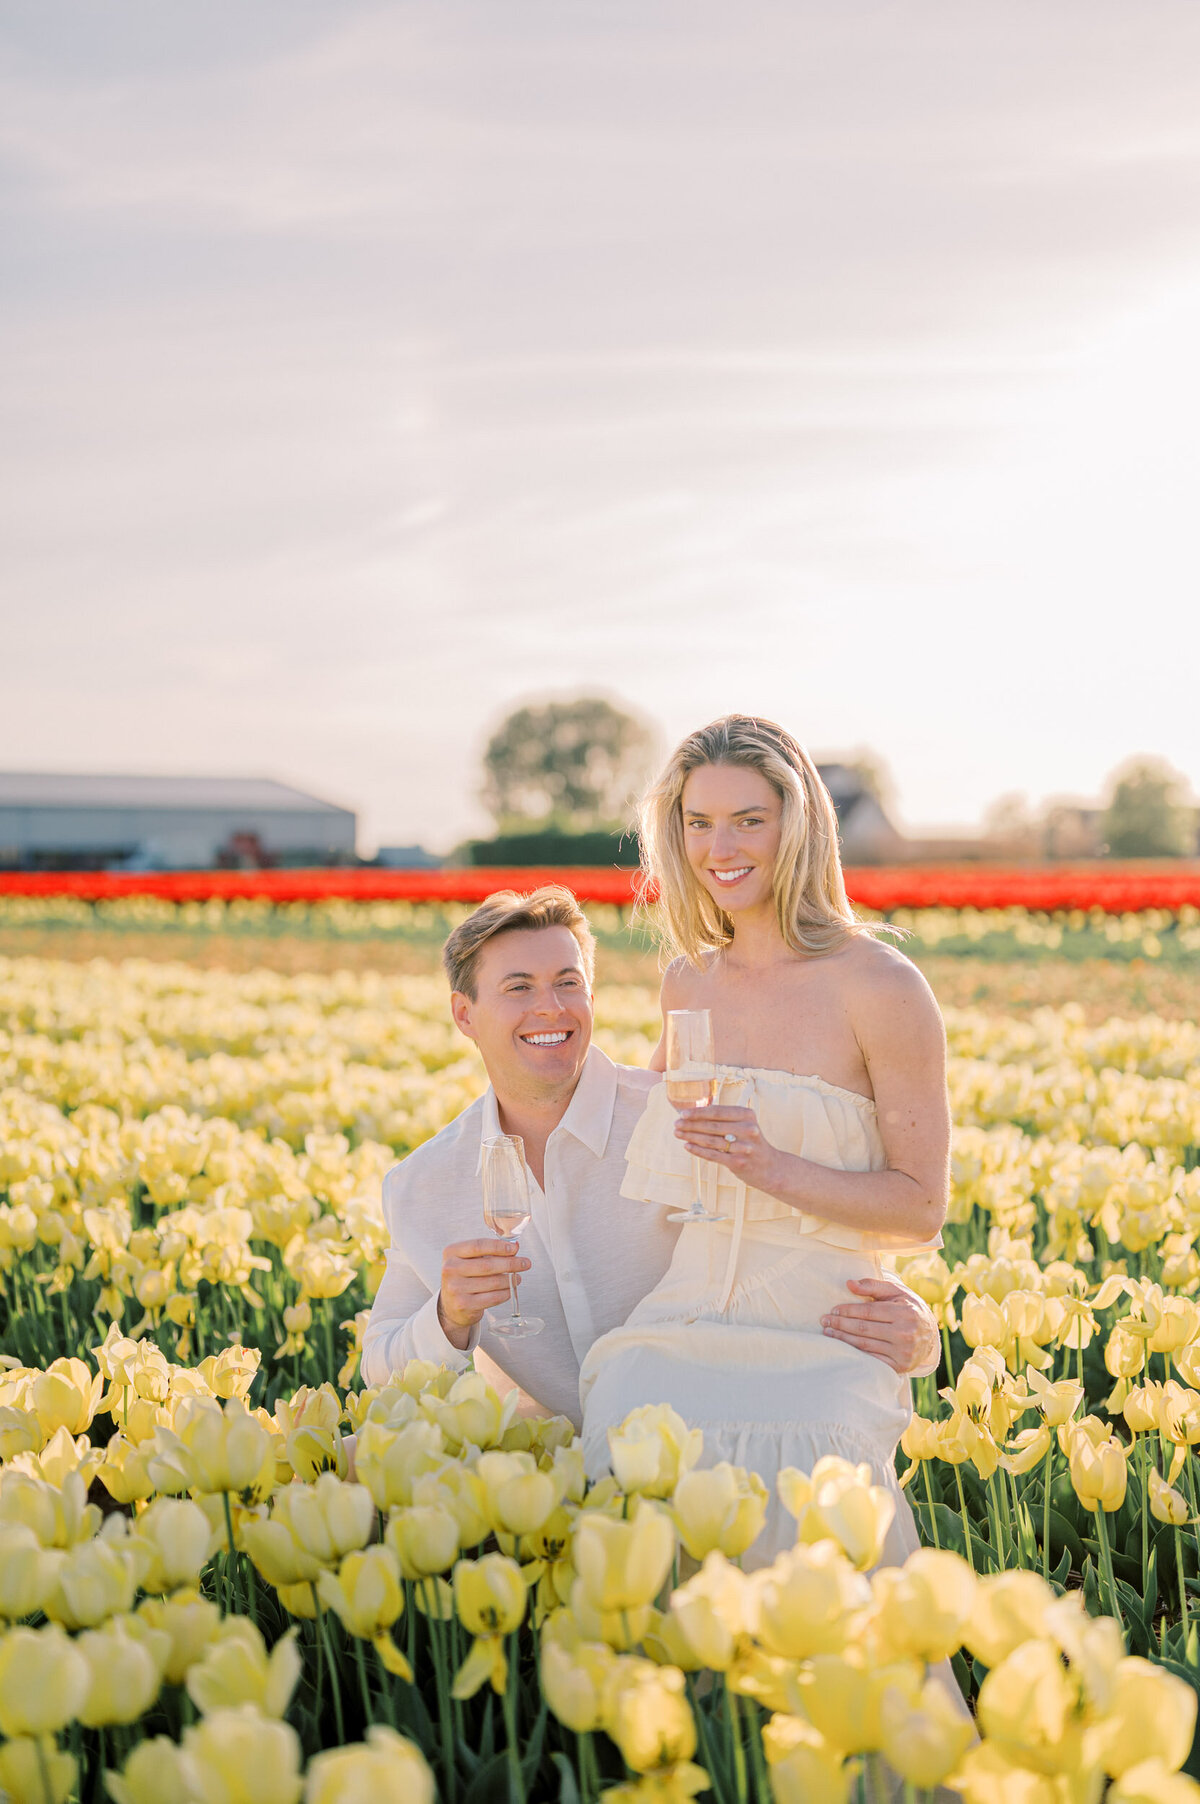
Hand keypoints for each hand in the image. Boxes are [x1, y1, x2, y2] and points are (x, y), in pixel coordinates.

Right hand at [438, 1238, 529, 1347]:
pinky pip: (492, 1298)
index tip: (515, 1249)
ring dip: (510, 1279)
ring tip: (517, 1277)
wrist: (451, 1305)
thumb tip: (514, 1247)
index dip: (499, 1246)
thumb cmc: (464, 1277)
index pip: (479, 1245)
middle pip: (488, 1265)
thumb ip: (489, 1252)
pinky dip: (505, 1293)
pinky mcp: (464, 1304)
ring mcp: (455, 1288)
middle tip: (525, 1263)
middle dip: (511, 1263)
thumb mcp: (469, 1260)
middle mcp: (450, 1269)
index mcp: (451, 1252)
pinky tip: (510, 1290)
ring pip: (493, 1282)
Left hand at [674, 1104, 783, 1193]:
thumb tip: (694, 1113)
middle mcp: (747, 1129)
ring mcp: (744, 1147)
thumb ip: (725, 1118)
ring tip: (678, 1134)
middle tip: (676, 1124)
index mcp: (747, 1115)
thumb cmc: (751, 1142)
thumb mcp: (745, 1125)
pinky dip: (698, 1150)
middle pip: (712, 1125)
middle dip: (691, 1124)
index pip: (718, 1111)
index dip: (698, 1112)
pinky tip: (687, 1146)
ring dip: (691, 1136)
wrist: (771, 1167)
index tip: (683, 1113)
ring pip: (711, 1140)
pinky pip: (713, 1155)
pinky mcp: (739, 1162)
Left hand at [821, 1277, 939, 1374]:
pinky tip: (843, 1347)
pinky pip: (872, 1359)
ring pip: (865, 1345)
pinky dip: (855, 1353)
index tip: (833, 1310)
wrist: (930, 1334)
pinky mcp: (900, 1366)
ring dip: (843, 1339)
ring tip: (828, 1333)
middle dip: (840, 1324)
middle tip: (824, 1321)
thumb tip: (849, 1284)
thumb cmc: (908, 1308)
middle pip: (864, 1329)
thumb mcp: (895, 1292)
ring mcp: (903, 1352)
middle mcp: (905, 1333)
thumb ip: (872, 1286)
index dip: (848, 1311)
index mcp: (904, 1312)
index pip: (868, 1312)